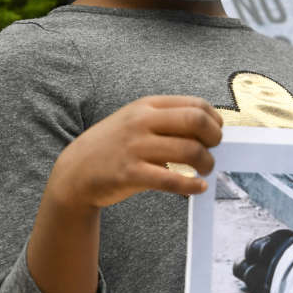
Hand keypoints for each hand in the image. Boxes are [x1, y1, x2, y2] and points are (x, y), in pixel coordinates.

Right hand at [49, 95, 223, 207]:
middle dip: (214, 137)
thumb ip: (166, 120)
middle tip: (214, 150)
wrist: (75, 171)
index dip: (213, 119)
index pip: (194, 104)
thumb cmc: (114, 146)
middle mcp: (141, 122)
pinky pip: (171, 180)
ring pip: (189, 151)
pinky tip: (198, 188)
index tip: (217, 132)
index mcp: (147, 106)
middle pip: (195, 122)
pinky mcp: (130, 174)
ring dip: (207, 163)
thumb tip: (208, 129)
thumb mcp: (135, 120)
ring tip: (206, 170)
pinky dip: (191, 185)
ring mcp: (135, 147)